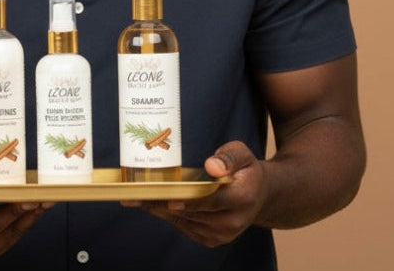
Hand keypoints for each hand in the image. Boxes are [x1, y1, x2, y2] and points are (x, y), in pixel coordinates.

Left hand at [123, 141, 265, 246]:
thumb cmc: (245, 171)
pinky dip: (166, 215)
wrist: (257, 196)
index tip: (169, 198)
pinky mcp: (211, 239)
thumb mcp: (242, 154)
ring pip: (184, 220)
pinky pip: (183, 226)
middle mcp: (232, 220)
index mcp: (242, 198)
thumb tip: (212, 166)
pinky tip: (151, 203)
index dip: (189, 200)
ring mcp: (222, 233)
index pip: (211, 200)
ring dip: (159, 209)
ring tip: (135, 198)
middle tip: (136, 193)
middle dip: (162, 202)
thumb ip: (228, 157)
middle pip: (192, 212)